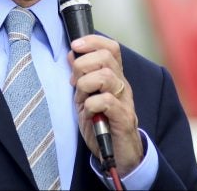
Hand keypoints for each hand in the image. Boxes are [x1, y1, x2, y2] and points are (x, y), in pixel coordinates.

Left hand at [69, 35, 142, 176]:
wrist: (117, 156)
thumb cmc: (100, 124)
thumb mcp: (85, 97)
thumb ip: (80, 76)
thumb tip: (72, 53)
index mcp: (114, 77)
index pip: (111, 48)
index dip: (93, 41)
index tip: (75, 46)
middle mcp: (122, 85)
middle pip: (106, 58)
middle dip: (83, 65)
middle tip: (74, 82)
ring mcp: (125, 100)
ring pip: (105, 76)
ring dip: (85, 85)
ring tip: (81, 99)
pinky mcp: (123, 117)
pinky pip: (106, 100)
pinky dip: (91, 104)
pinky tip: (88, 112)